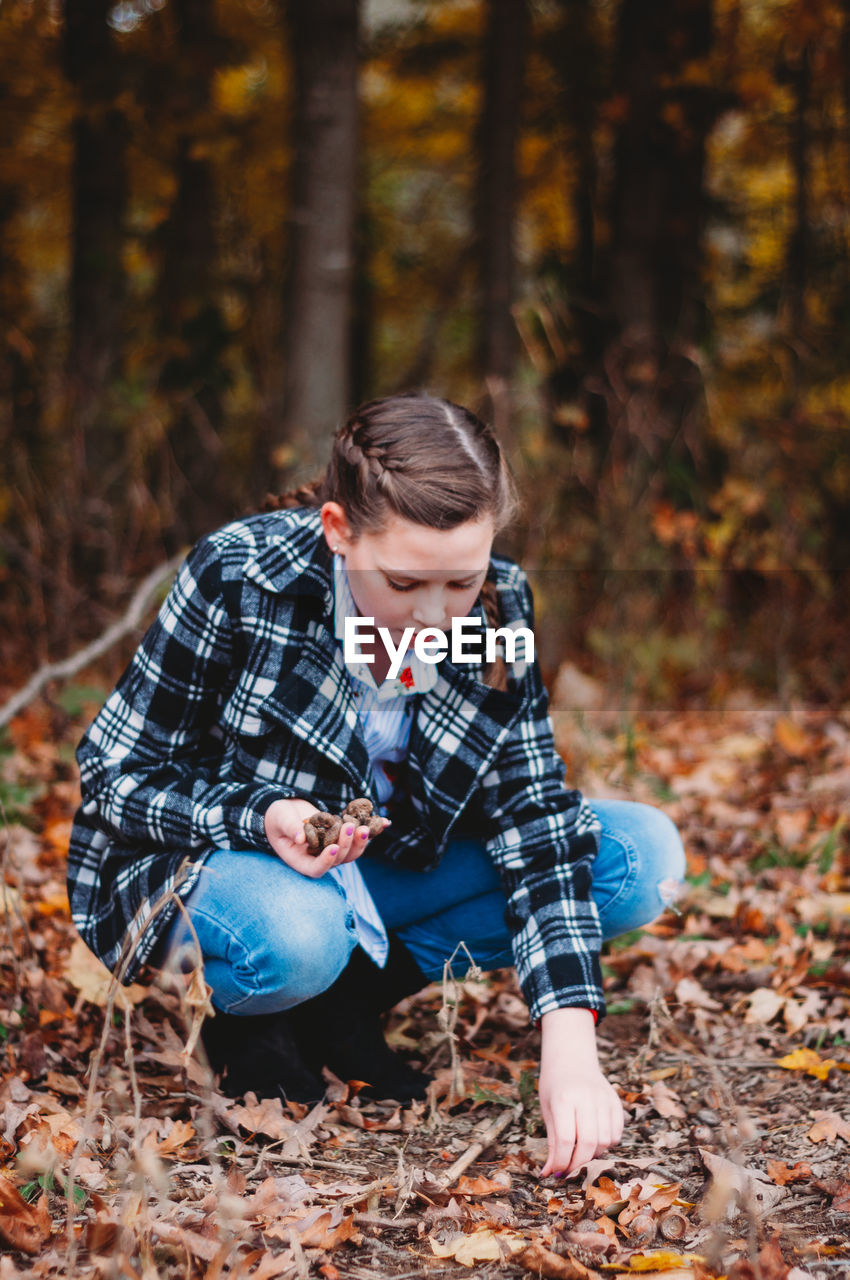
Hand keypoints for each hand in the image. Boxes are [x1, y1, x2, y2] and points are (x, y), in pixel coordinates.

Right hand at [263, 798, 388, 878]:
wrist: (288, 811)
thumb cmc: (279, 818)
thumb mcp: (280, 820)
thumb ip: (290, 828)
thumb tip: (300, 837)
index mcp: (302, 861)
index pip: (316, 869)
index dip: (326, 862)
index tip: (332, 848)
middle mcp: (320, 859)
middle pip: (338, 860)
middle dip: (346, 845)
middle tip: (349, 826)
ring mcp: (333, 849)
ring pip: (352, 853)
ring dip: (360, 841)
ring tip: (365, 826)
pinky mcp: (344, 838)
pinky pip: (359, 838)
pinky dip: (373, 830)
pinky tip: (385, 822)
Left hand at [538, 1008, 623, 1177]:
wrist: (572, 1058)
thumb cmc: (555, 1086)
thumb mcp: (548, 1110)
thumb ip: (552, 1142)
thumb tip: (550, 1174)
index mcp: (564, 1098)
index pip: (567, 1140)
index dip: (562, 1162)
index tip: (557, 1172)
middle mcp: (587, 1097)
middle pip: (589, 1143)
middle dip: (579, 1164)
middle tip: (569, 1170)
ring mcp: (604, 1098)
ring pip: (605, 1141)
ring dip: (594, 1154)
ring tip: (581, 1150)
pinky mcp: (616, 1101)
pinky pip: (616, 1133)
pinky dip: (607, 1144)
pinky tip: (594, 1140)